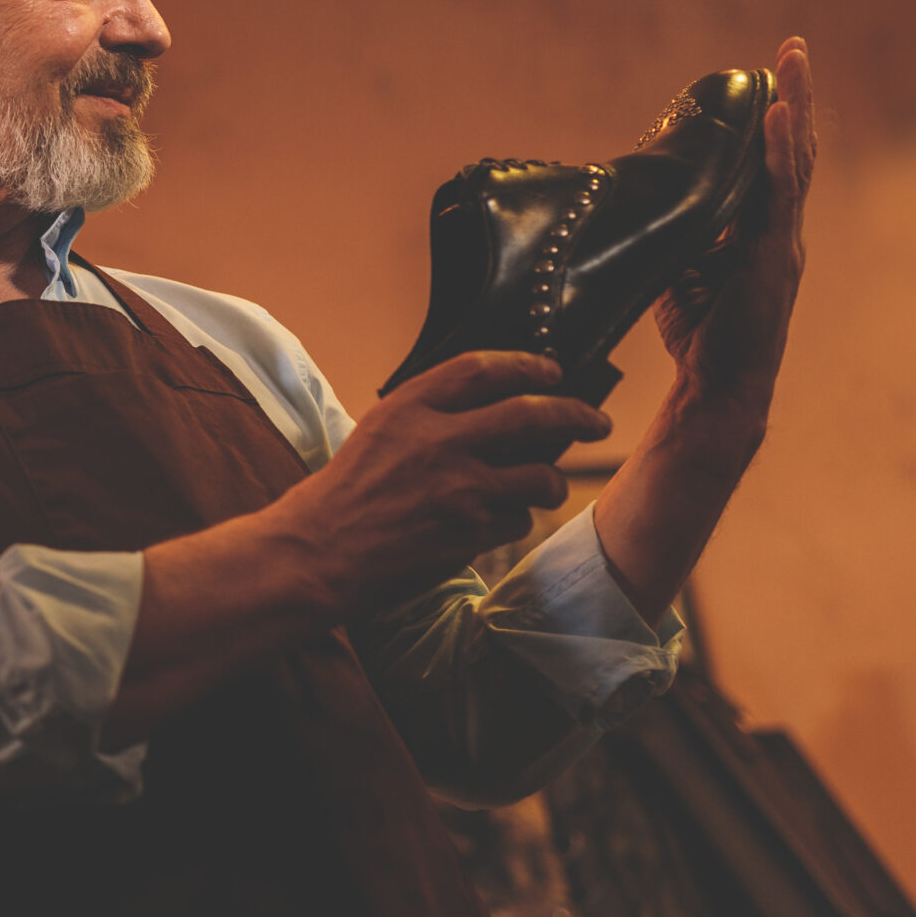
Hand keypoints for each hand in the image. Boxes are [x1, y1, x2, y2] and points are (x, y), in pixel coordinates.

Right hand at [269, 352, 611, 615]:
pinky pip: (517, 520)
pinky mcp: (469, 530)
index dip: (525, 365)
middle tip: (596, 420)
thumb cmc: (342, 495)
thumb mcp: (378, 434)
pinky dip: (515, 519)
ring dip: (552, 480)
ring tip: (549, 484)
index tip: (550, 369)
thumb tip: (495, 412)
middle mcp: (439, 440)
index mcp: (409, 408)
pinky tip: (497, 522)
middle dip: (575, 414)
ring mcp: (458, 487)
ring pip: (539, 475)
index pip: (482, 369)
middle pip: (531, 414)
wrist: (319, 552)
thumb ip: (429, 418)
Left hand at [653, 39, 815, 414]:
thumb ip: (676, 230)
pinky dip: (776, 154)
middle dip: (794, 95)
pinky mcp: (770, 258)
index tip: (772, 72)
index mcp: (760, 229)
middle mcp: (778, 228)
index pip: (773, 162)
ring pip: (791, 162)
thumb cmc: (700, 332)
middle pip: (791, 149)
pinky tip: (777, 117)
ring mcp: (780, 241)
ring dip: (793, 109)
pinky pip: (776, 197)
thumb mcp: (679, 268)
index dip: (777, 118)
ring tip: (791, 62)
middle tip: (793, 46)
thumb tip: (641, 194)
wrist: (716, 386)